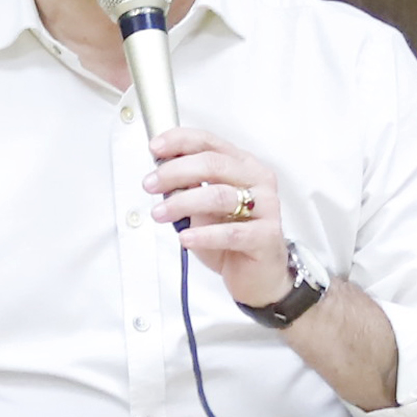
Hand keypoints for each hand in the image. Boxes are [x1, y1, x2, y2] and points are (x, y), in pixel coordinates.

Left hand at [144, 126, 294, 311]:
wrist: (257, 274)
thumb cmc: (231, 236)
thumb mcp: (203, 207)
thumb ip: (189, 187)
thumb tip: (160, 173)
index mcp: (243, 165)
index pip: (210, 142)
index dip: (180, 141)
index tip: (155, 148)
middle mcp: (258, 180)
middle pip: (213, 164)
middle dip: (175, 172)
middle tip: (150, 184)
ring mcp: (266, 207)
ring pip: (219, 196)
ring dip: (183, 203)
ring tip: (160, 213)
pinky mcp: (266, 236)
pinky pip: (231, 233)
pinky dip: (204, 234)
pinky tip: (185, 238)